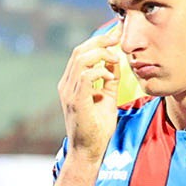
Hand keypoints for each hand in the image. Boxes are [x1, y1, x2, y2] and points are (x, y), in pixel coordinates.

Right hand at [57, 32, 124, 157]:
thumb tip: (116, 62)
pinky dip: (100, 71)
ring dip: (102, 54)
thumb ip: (109, 81)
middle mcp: (66, 84)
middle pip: (79, 51)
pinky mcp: (76, 101)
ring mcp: (69, 92)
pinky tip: (111, 76)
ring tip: (116, 59)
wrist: (88, 151)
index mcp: (71, 82)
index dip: (98, 41)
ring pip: (81, 59)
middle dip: (100, 41)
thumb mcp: (106, 98)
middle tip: (118, 37)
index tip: (116, 33)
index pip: (81, 53)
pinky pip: (86, 76)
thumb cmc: (97, 128)